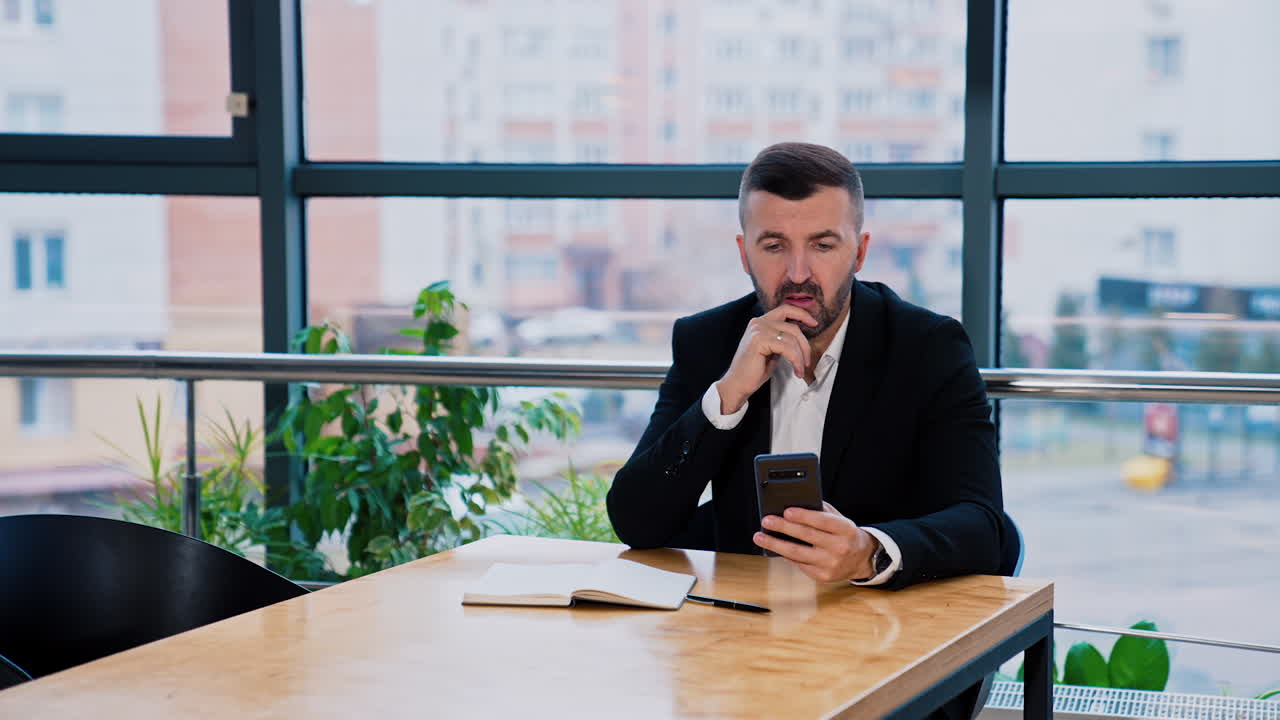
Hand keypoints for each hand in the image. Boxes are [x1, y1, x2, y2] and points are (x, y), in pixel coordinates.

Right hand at [716, 305, 817, 413]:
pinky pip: (788, 348)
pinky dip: (796, 360)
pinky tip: (796, 371)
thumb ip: (782, 339)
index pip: (785, 309)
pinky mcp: (759, 340)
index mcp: (760, 322)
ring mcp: (758, 330)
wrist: (738, 384)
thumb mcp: (772, 350)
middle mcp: (758, 322)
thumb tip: (801, 336)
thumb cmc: (754, 370)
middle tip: (807, 362)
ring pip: (792, 339)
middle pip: (793, 327)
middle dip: (805, 346)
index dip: (802, 314)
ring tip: (800, 370)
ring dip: (801, 357)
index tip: (814, 323)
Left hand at [752, 502, 878, 582]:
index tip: (786, 511)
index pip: (822, 521)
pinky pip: (799, 564)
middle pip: (806, 536)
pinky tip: (774, 547)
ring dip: (775, 544)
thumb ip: (821, 511)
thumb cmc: (845, 534)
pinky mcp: (823, 576)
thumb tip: (795, 505)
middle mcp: (839, 548)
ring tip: (760, 536)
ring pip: (797, 554)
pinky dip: (785, 555)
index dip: (803, 516)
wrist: (861, 559)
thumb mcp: (840, 519)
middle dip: (783, 527)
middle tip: (767, 521)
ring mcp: (831, 564)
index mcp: (845, 530)